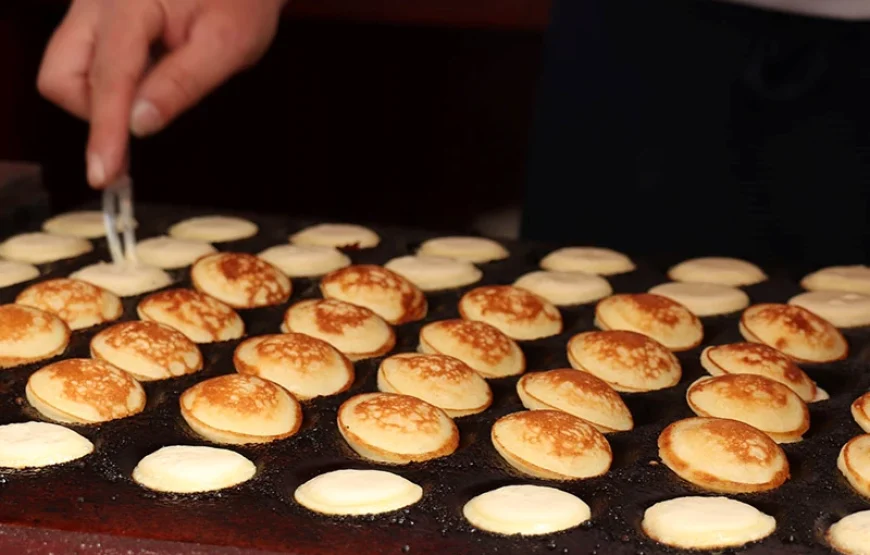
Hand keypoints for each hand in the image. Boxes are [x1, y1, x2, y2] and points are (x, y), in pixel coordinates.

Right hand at [37, 0, 285, 187]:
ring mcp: (89, 9)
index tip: (103, 173)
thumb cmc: (240, 2)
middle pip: (61, 76)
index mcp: (130, 4)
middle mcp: (96, 3)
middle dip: (95, 111)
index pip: (108, 78)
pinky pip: (83, 62)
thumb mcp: (228, 45)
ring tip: (156, 90)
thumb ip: (183, 84)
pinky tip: (148, 81)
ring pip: (65, 71)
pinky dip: (108, 86)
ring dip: (102, 99)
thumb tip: (139, 125)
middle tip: (145, 118)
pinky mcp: (95, 20)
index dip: (105, 131)